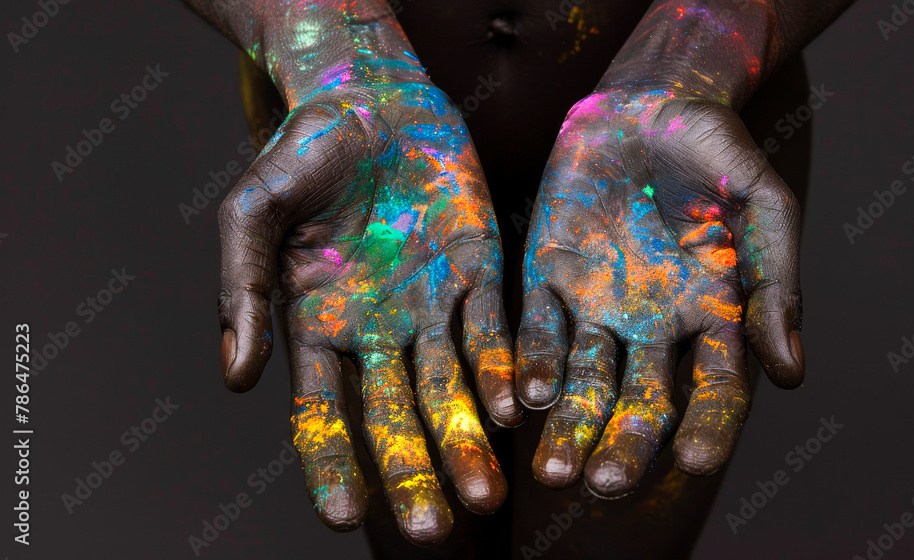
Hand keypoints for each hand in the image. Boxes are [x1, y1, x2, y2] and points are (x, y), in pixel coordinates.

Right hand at [217, 77, 522, 543]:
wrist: (370, 95)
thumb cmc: (301, 150)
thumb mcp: (253, 211)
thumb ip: (241, 290)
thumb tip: (235, 378)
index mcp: (315, 325)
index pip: (321, 411)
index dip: (332, 463)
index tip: (346, 516)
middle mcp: (377, 330)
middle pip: (396, 418)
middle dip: (415, 473)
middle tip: (437, 530)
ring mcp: (430, 305)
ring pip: (452, 388)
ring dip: (470, 440)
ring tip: (488, 497)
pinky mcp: (479, 270)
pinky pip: (492, 329)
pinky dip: (504, 368)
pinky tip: (518, 408)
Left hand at [516, 88, 802, 496]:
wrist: (651, 103)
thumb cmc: (719, 154)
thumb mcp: (763, 207)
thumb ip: (775, 284)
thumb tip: (791, 372)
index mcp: (714, 318)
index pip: (715, 390)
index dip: (708, 426)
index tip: (697, 461)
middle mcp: (653, 327)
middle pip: (640, 401)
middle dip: (622, 443)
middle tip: (604, 484)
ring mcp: (597, 306)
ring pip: (582, 379)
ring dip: (567, 423)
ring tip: (553, 471)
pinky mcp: (547, 276)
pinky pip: (535, 328)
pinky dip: (529, 362)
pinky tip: (523, 397)